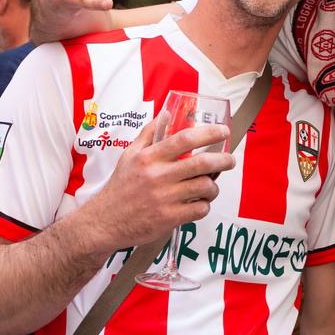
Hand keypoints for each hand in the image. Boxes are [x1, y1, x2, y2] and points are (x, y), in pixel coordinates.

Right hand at [77, 114, 234, 251]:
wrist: (104, 222)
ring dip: (213, 187)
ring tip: (210, 187)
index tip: (223, 131)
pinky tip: (199, 203)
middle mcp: (157, 176)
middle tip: (229, 160)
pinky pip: (199, 209)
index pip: (184, 139)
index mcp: (149, 158)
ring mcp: (164, 198)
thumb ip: (149, 133)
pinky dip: (204, 206)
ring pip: (204, 187)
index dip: (209, 133)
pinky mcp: (168, 218)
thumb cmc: (120, 187)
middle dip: (223, 160)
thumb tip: (166, 113)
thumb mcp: (129, 156)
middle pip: (201, 163)